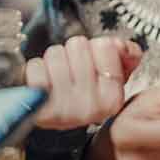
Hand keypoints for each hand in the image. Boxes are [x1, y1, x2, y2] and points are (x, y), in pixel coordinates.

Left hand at [24, 35, 141, 129]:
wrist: (47, 114)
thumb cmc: (77, 93)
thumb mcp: (107, 77)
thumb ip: (123, 56)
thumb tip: (121, 46)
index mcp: (112, 99)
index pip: (105, 46)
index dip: (95, 49)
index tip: (92, 66)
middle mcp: (91, 108)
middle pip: (78, 45)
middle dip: (73, 52)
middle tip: (71, 71)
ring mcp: (63, 109)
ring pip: (56, 53)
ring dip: (53, 60)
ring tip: (56, 77)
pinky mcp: (37, 106)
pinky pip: (36, 66)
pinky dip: (35, 69)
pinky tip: (41, 83)